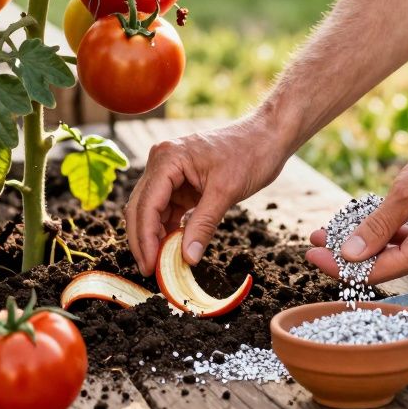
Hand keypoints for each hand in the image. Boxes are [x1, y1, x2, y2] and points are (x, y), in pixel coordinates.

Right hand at [125, 114, 291, 275]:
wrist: (267, 137)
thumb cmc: (250, 154)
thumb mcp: (226, 192)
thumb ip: (203, 225)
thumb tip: (187, 258)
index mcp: (168, 159)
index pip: (146, 205)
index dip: (145, 239)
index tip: (149, 266)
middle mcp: (161, 162)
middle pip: (141, 208)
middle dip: (143, 240)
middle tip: (150, 271)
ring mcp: (169, 171)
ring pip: (151, 210)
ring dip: (155, 236)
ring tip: (162, 264)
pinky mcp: (180, 181)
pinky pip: (167, 209)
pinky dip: (168, 228)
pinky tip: (173, 248)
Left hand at [304, 125, 407, 284]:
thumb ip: (377, 226)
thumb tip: (350, 254)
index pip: (376, 271)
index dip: (340, 265)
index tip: (312, 253)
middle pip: (384, 263)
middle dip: (348, 252)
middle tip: (316, 238)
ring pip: (395, 251)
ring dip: (365, 240)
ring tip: (332, 229)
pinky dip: (386, 233)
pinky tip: (364, 222)